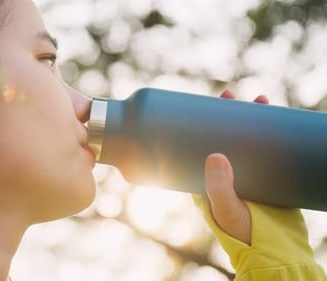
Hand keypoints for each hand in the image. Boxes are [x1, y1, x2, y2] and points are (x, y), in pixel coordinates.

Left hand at [204, 90, 268, 244]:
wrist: (274, 251)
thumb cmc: (243, 234)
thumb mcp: (226, 208)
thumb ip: (219, 186)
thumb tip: (216, 155)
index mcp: (207, 179)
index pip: (202, 144)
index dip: (204, 124)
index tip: (208, 105)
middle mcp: (225, 173)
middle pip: (225, 137)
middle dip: (230, 116)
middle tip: (231, 96)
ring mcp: (247, 174)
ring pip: (248, 140)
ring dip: (253, 121)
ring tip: (259, 101)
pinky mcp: (267, 178)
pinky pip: (267, 151)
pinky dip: (272, 135)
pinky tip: (278, 121)